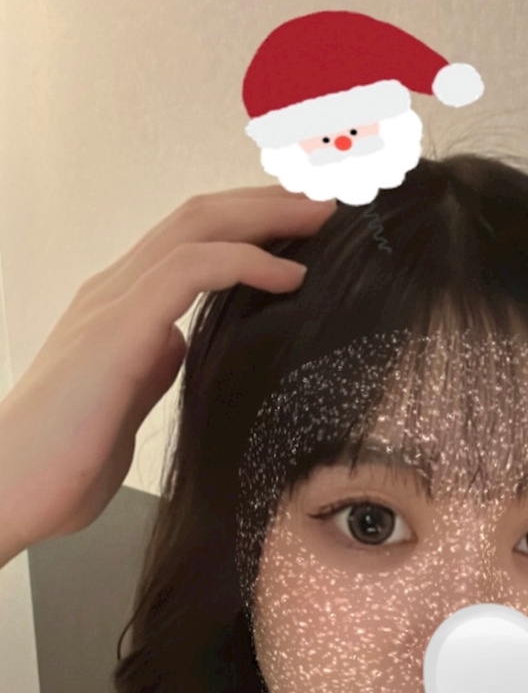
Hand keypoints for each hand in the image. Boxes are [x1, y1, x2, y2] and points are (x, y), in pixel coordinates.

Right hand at [0, 187, 335, 565]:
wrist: (9, 490)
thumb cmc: (62, 464)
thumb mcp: (125, 405)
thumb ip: (150, 368)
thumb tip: (178, 347)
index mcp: (120, 310)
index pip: (192, 242)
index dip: (250, 226)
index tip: (305, 230)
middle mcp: (115, 291)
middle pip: (202, 217)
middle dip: (270, 203)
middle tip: (331, 202)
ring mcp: (113, 303)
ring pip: (198, 226)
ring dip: (267, 216)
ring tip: (324, 219)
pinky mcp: (118, 329)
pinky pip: (190, 270)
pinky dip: (246, 262)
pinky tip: (291, 274)